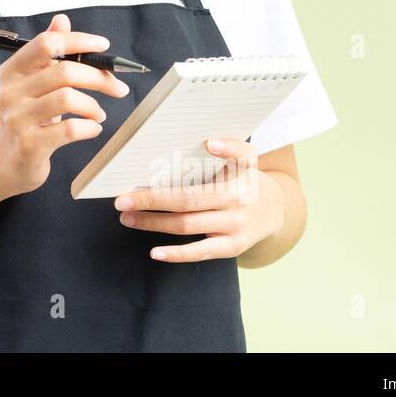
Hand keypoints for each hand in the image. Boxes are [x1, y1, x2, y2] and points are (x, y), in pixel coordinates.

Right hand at [0, 13, 130, 197]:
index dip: (78, 41)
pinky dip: (89, 127)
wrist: (1, 162)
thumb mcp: (29, 83)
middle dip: (99, 77)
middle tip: (117, 87)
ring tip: (98, 113)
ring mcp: (18, 119)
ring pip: (68, 99)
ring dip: (93, 106)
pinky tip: (92, 128)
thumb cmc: (23, 119)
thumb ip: (45, 53)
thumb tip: (61, 20)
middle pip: (63, 71)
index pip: (46, 44)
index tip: (103, 46)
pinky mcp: (29, 144)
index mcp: (12, 71)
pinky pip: (69, 130)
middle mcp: (11, 92)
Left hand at [112, 136, 284, 261]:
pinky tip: (154, 252)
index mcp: (243, 172)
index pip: (242, 156)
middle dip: (152, 199)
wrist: (273, 211)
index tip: (210, 143)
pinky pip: (200, 251)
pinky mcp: (232, 246)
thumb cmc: (242, 180)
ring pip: (188, 224)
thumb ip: (225, 149)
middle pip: (190, 198)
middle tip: (122, 198)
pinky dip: (176, 254)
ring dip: (153, 222)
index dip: (228, 148)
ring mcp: (235, 225)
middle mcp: (239, 198)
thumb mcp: (242, 161)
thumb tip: (196, 143)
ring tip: (127, 217)